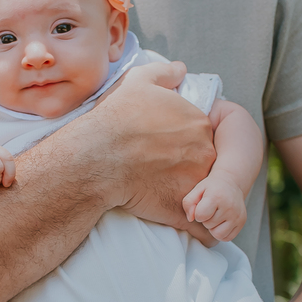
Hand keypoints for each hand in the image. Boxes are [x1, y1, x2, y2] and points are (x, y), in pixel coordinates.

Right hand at [84, 64, 217, 237]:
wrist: (95, 157)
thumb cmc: (114, 119)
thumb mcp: (138, 81)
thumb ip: (165, 72)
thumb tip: (182, 70)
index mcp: (198, 123)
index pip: (202, 134)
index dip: (186, 142)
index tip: (168, 148)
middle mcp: (204, 152)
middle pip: (206, 162)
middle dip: (192, 167)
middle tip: (167, 172)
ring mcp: (196, 183)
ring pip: (206, 193)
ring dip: (197, 197)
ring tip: (175, 198)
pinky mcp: (184, 210)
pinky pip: (203, 227)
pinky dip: (202, 231)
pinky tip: (195, 230)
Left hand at [182, 169, 246, 241]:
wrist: (231, 183)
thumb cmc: (212, 187)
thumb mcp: (197, 190)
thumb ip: (188, 203)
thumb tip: (191, 219)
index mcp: (217, 197)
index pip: (200, 216)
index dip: (198, 213)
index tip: (202, 205)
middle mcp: (229, 207)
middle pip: (208, 225)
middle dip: (206, 219)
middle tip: (211, 209)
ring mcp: (237, 216)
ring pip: (218, 234)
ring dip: (214, 227)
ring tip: (216, 215)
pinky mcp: (242, 222)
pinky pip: (227, 237)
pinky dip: (222, 232)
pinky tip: (222, 221)